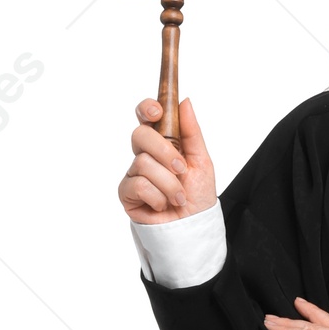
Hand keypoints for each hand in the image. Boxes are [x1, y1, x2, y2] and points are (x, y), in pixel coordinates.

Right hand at [118, 96, 217, 224]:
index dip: (146, 109)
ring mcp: (134, 173)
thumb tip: (185, 102)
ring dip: (168, 183)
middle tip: (181, 168)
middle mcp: (144, 155)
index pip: (145, 117)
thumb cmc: (197, 196)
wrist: (194, 227)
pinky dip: (157, 196)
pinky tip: (163, 205)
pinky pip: (138, 184)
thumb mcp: (202, 160)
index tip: (157, 112)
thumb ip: (192, 132)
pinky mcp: (126, 193)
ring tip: (178, 197)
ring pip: (143, 163)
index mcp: (161, 143)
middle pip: (140, 135)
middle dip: (164, 151)